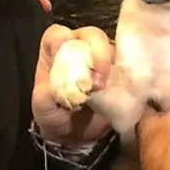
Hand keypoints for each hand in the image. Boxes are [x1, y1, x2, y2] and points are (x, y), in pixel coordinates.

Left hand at [34, 24, 115, 146]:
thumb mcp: (42, 108)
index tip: (65, 53)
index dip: (62, 39)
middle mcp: (80, 48)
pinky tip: (120, 93)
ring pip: (114, 49)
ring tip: (106, 90)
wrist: (73, 135)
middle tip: (96, 80)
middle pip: (93, 36)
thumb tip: (52, 88)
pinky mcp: (119, 73)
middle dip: (97, 52)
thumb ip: (43, 96)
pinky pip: (128, 68)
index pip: (59, 34)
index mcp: (55, 49)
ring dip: (113, 68)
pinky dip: (126, 79)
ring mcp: (102, 59)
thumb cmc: (53, 114)